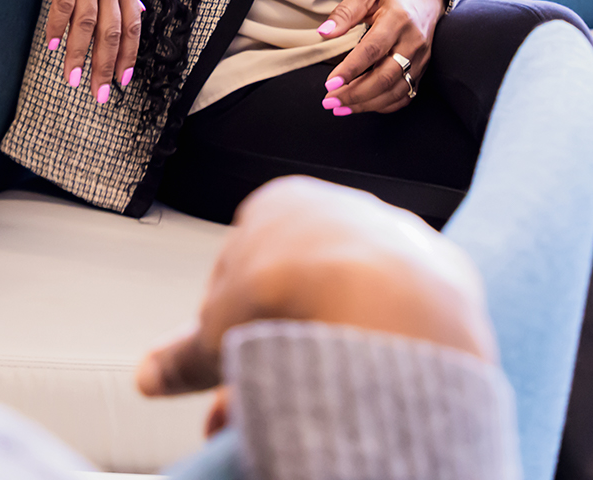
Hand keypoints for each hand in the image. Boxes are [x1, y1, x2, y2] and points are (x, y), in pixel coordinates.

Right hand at [19, 0, 140, 106]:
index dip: (128, 55)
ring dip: (80, 56)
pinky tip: (54, 47)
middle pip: (111, 31)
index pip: (132, 24)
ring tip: (73, 80)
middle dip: (106, 67)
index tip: (123, 81)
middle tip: (100, 95)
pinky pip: (63, 4)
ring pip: (86, 24)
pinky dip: (59, 28)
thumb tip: (136, 9)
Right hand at [135, 176, 496, 405]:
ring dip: (333, 341)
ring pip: (354, 296)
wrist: (383, 301)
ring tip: (318, 391)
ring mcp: (395, 234)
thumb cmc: (294, 297)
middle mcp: (341, 207)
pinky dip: (384, 344)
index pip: (244, 261)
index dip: (233, 318)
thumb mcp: (214, 335)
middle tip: (272, 387)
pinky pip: (402, 312)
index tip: (232, 361)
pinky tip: (369, 377)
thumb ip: (182, 356)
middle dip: (282, 337)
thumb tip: (150, 377)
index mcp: (278, 201)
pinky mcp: (443, 273)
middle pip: (301, 279)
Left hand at [317, 0, 445, 116]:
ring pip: (396, 91)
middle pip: (385, 77)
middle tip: (329, 101)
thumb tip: (324, 32)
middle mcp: (413, 42)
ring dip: (367, 104)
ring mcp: (421, 58)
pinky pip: (406, 94)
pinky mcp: (423, 69)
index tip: (330, 84)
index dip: (351, 69)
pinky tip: (364, 105)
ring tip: (341, 108)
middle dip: (355, 94)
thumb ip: (345, 12)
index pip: (373, 50)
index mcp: (398, 19)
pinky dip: (385, 105)